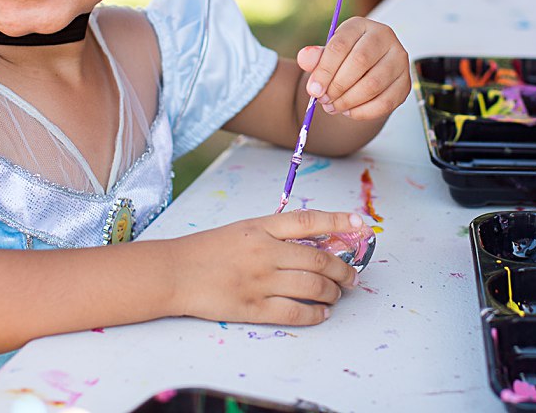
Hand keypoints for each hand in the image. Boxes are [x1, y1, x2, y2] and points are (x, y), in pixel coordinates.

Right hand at [165, 210, 364, 325]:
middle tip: (352, 276)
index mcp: (262, 227)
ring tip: (337, 295)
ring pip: (312, 286)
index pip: (309, 221)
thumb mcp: (243, 229)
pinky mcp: (252, 307)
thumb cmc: (207, 250)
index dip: (339, 222)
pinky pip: (294, 312)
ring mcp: (259, 280)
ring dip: (332, 292)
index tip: (361, 225)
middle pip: (319, 259)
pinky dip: (315, 314)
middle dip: (343, 269)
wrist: (174, 272)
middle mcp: (265, 251)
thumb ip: (275, 234)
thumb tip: (314, 242)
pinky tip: (321, 314)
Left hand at [297, 16, 410, 119]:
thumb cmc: (344, 61)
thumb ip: (315, 57)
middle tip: (324, 100)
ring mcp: (399, 60)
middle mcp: (385, 38)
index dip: (324, 70)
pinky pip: (385, 102)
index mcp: (361, 26)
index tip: (313, 90)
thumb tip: (305, 57)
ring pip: (373, 84)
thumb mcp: (327, 55)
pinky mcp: (405, 83)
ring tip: (334, 106)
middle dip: (337, 86)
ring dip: (349, 100)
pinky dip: (363, 112)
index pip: (341, 44)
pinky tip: (349, 111)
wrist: (366, 72)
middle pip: (360, 62)